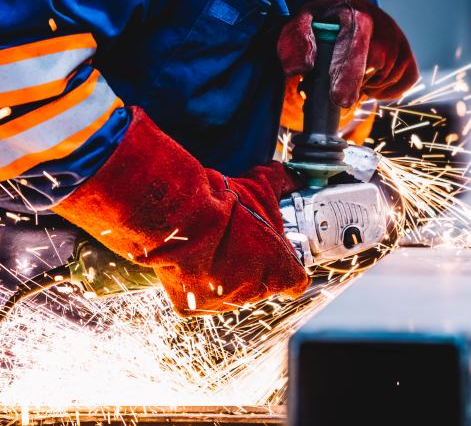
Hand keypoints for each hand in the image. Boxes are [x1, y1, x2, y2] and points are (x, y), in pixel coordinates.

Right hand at [54, 108, 308, 315]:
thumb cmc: (218, 198)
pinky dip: (200, 276)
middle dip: (253, 262)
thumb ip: (277, 181)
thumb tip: (289, 170)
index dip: (289, 267)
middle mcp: (250, 292)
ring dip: (225, 270)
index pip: (295, 280)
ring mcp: (219, 299)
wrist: (173, 210)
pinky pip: (202, 292)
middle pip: (260, 284)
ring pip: (231, 290)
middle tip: (238, 240)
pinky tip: (193, 254)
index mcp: (277, 271)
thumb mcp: (256, 185)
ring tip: (211, 243)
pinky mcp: (187, 302)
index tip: (283, 257)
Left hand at [277, 0, 418, 107]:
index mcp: (357, 17)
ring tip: (350, 68)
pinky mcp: (408, 57)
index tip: (341, 100)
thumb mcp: (303, 20)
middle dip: (346, 84)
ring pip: (382, 83)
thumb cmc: (324, 21)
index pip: (356, 51)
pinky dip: (386, 90)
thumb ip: (297, 39)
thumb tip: (303, 67)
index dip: (348, 77)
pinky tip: (370, 79)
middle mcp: (384, 28)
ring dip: (363, 85)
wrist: (350, 11)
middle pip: (368, 75)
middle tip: (331, 74)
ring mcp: (400, 42)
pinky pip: (403, 85)